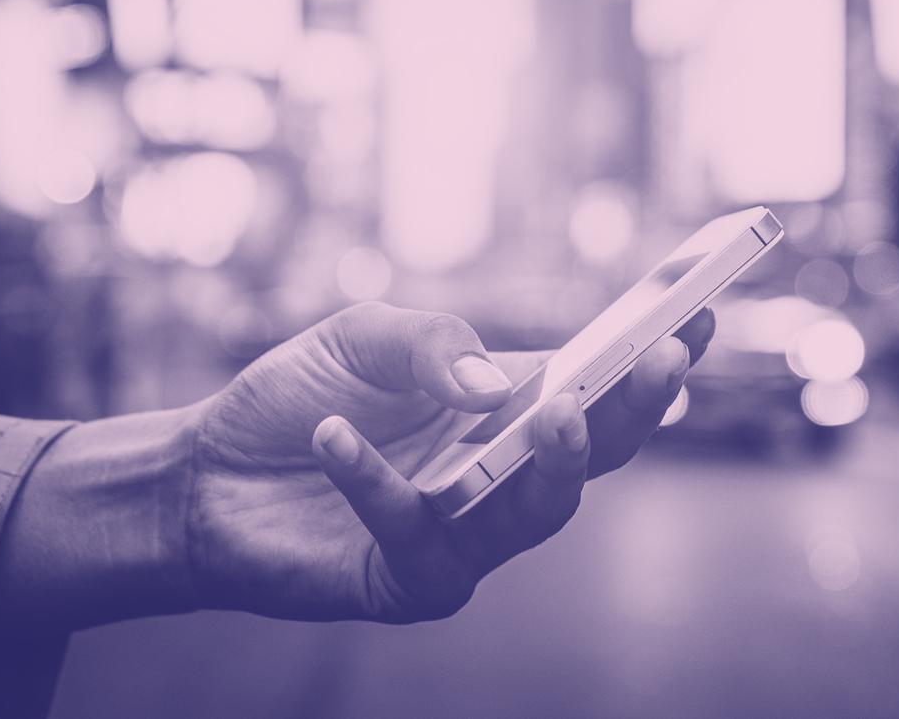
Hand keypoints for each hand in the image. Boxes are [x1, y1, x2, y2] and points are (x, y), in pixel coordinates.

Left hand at [190, 302, 714, 621]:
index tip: (697, 318)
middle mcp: (494, 475)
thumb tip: (506, 385)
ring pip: (535, 516)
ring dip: (553, 465)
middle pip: (590, 457)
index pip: (592, 386)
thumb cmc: (293, 398)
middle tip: (657, 364)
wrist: (202, 471)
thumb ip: (433, 345)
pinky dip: (375, 484)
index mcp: (499, 410)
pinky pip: (414, 538)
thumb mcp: (360, 337)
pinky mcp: (405, 579)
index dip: (647, 360)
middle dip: (633, 413)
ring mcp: (458, 533)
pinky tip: (333, 434)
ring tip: (556, 408)